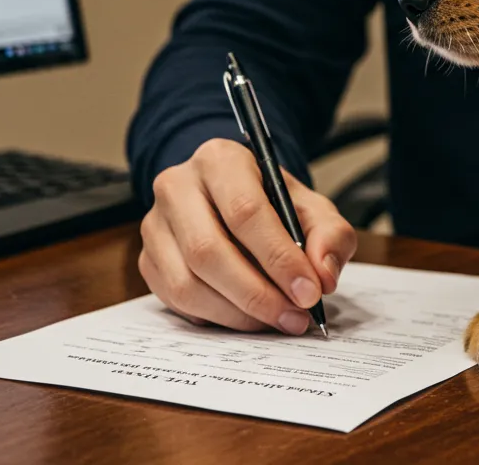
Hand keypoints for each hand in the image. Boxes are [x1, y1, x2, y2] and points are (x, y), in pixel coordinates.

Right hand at [139, 138, 356, 333]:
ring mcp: (155, 224)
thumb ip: (330, 236)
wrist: (236, 201)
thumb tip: (323, 275)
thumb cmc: (274, 204)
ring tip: (276, 319)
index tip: (308, 292)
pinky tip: (248, 317)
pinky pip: (176, 301)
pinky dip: (216, 318)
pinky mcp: (148, 259)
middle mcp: (178, 186)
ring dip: (237, 313)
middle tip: (294, 316)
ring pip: (187, 282)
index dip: (278, 257)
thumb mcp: (313, 209)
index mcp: (220, 160)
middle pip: (208, 251)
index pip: (245, 211)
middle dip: (257, 293)